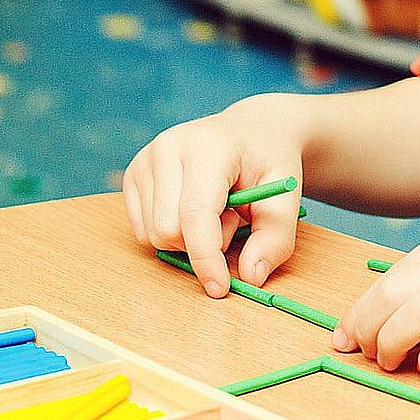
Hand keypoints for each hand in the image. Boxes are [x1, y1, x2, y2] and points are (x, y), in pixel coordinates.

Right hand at [123, 95, 310, 296]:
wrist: (251, 131)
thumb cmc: (269, 162)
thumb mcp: (285, 197)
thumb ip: (275, 238)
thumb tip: (250, 277)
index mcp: (209, 146)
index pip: (195, 214)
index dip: (205, 258)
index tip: (220, 288)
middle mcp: (168, 147)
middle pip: (169, 230)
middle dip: (203, 243)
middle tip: (233, 218)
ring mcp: (145, 158)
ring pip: (152, 234)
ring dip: (188, 239)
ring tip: (216, 210)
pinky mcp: (133, 174)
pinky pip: (142, 230)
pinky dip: (171, 233)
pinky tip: (193, 209)